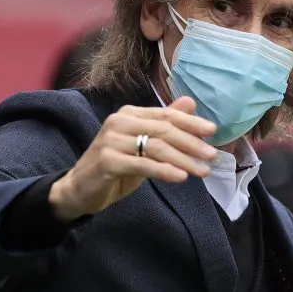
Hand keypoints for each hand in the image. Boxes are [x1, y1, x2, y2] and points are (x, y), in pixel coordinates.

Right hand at [49, 97, 217, 221]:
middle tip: (212, 156)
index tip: (213, 132)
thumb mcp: (143, 145)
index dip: (191, 123)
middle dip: (192, 143)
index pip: (165, 115)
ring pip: (155, 147)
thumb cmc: (115, 166)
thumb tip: (190, 102)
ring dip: (183, 159)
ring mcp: (111, 141)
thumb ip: (164, 124)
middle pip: (163, 130)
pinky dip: (164, 171)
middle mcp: (118, 123)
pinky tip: (181, 177)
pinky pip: (142, 165)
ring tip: (203, 171)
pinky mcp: (107, 161)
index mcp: (128, 114)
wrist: (80, 189)